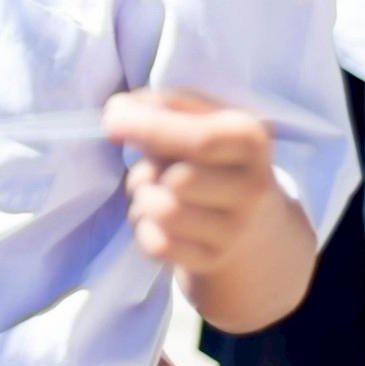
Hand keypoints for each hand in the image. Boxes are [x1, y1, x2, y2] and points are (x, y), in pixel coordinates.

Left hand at [104, 88, 279, 275]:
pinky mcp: (212, 260)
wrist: (252, 221)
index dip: (150, 127)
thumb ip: (160, 106)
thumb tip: (116, 116)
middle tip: (149, 167)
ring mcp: (235, 230)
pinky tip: (156, 219)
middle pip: (177, 181)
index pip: (200, 139)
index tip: (112, 119)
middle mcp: (252, 188)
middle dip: (147, 170)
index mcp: (251, 139)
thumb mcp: (200, 116)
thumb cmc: (210, 156)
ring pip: (163, 214)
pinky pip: (156, 244)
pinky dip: (142, 228)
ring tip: (153, 191)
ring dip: (142, 198)